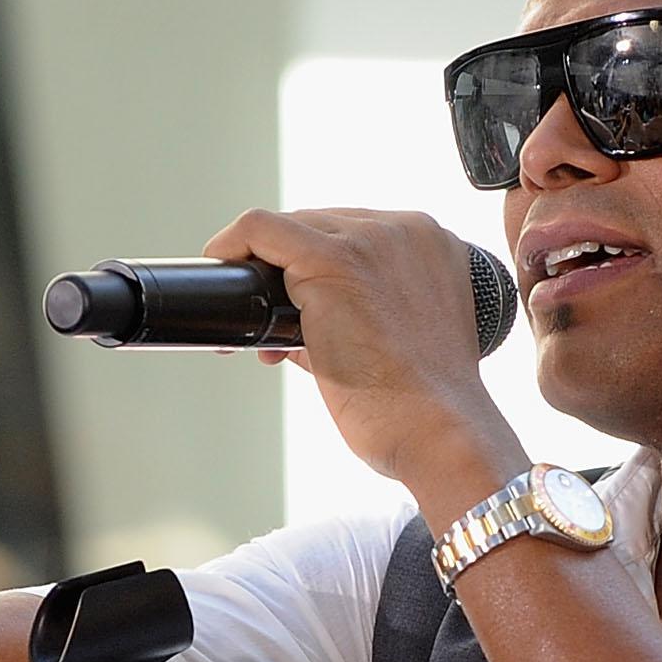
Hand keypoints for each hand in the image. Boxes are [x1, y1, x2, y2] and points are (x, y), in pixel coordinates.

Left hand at [198, 207, 524, 497]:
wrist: (439, 435)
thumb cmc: (424, 410)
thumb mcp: (401, 344)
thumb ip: (358, 315)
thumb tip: (295, 325)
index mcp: (431, 244)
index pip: (352, 234)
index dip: (315, 273)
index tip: (301, 316)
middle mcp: (405, 230)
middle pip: (318, 227)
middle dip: (287, 276)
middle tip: (272, 338)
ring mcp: (370, 240)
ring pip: (289, 228)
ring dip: (263, 275)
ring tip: (262, 340)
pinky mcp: (332, 260)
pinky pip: (260, 228)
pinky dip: (231, 248)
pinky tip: (222, 275)